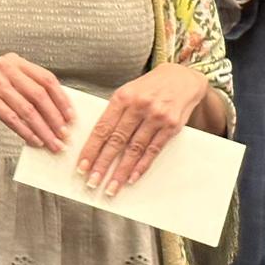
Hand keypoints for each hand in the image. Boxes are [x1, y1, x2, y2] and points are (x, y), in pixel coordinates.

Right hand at [0, 52, 72, 150]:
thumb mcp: (6, 84)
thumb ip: (27, 89)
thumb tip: (59, 111)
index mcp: (14, 61)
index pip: (46, 78)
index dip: (61, 99)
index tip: (71, 117)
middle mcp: (5, 67)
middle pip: (39, 95)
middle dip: (55, 118)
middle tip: (64, 135)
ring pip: (27, 109)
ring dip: (43, 130)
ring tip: (52, 144)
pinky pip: (12, 118)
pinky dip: (26, 132)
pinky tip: (34, 142)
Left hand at [76, 64, 208, 194]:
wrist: (182, 77)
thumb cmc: (149, 87)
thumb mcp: (127, 92)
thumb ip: (114, 112)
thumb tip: (97, 138)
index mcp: (122, 97)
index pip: (102, 127)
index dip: (91, 149)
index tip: (82, 166)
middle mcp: (139, 106)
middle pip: (117, 141)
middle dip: (103, 164)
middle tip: (92, 182)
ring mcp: (157, 117)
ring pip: (135, 149)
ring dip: (121, 171)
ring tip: (111, 187)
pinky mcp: (172, 127)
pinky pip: (154, 150)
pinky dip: (141, 166)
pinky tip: (131, 178)